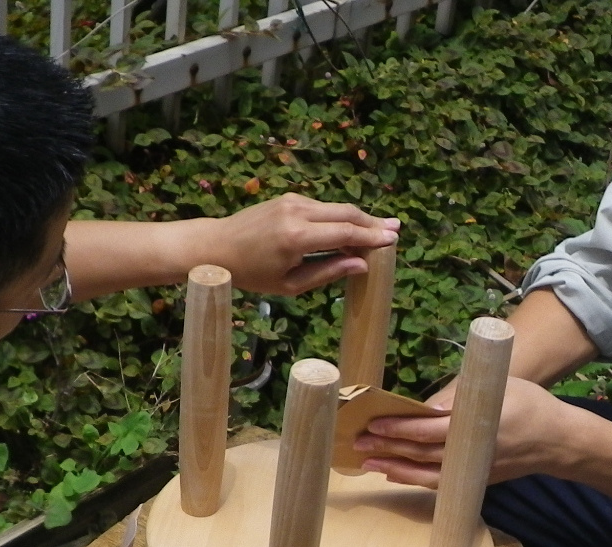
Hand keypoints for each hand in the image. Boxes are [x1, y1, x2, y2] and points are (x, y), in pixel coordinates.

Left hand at [187, 194, 399, 295]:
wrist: (216, 246)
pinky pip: (323, 207)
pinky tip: (351, 228)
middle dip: (372, 222)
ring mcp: (293, 202)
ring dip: (358, 218)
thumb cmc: (251, 274)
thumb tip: (361, 266)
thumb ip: (327, 272)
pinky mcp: (289, 198)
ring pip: (336, 207)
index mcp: (297, 237)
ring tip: (379, 229)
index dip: (372, 237)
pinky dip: (340, 217)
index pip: (345, 233)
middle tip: (395, 230)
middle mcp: (297, 212)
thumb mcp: (289, 284)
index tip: (393, 240)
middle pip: (346, 213)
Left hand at [356, 377, 573, 487]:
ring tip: (366, 462)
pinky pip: (438, 484)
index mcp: (475, 426)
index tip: (374, 422)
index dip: (399, 427)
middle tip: (357, 442)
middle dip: (387, 447)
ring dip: (393, 468)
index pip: (427, 429)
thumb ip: (460, 395)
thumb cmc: (528, 405)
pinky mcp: (474, 482)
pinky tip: (393, 474)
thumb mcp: (498, 387)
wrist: (558, 442)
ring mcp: (471, 472)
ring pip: (424, 473)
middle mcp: (470, 453)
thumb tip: (422, 406)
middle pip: (420, 452)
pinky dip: (413, 479)